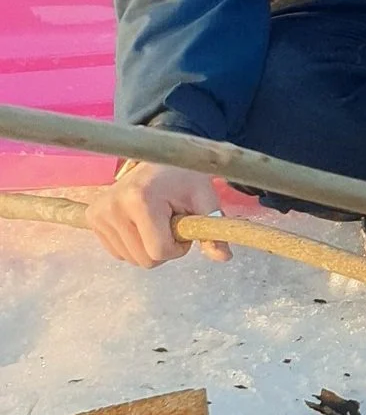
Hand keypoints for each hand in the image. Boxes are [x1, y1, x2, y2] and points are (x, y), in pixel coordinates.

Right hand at [87, 162, 225, 267]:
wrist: (160, 154)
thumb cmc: (185, 176)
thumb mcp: (204, 198)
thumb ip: (212, 228)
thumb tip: (224, 257)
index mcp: (140, 200)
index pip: (159, 251)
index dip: (178, 248)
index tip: (185, 228)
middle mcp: (112, 207)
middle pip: (143, 259)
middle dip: (164, 248)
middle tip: (171, 222)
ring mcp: (98, 213)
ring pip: (129, 258)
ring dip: (148, 246)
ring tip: (156, 219)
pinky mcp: (91, 217)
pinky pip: (117, 251)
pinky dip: (133, 243)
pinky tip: (141, 222)